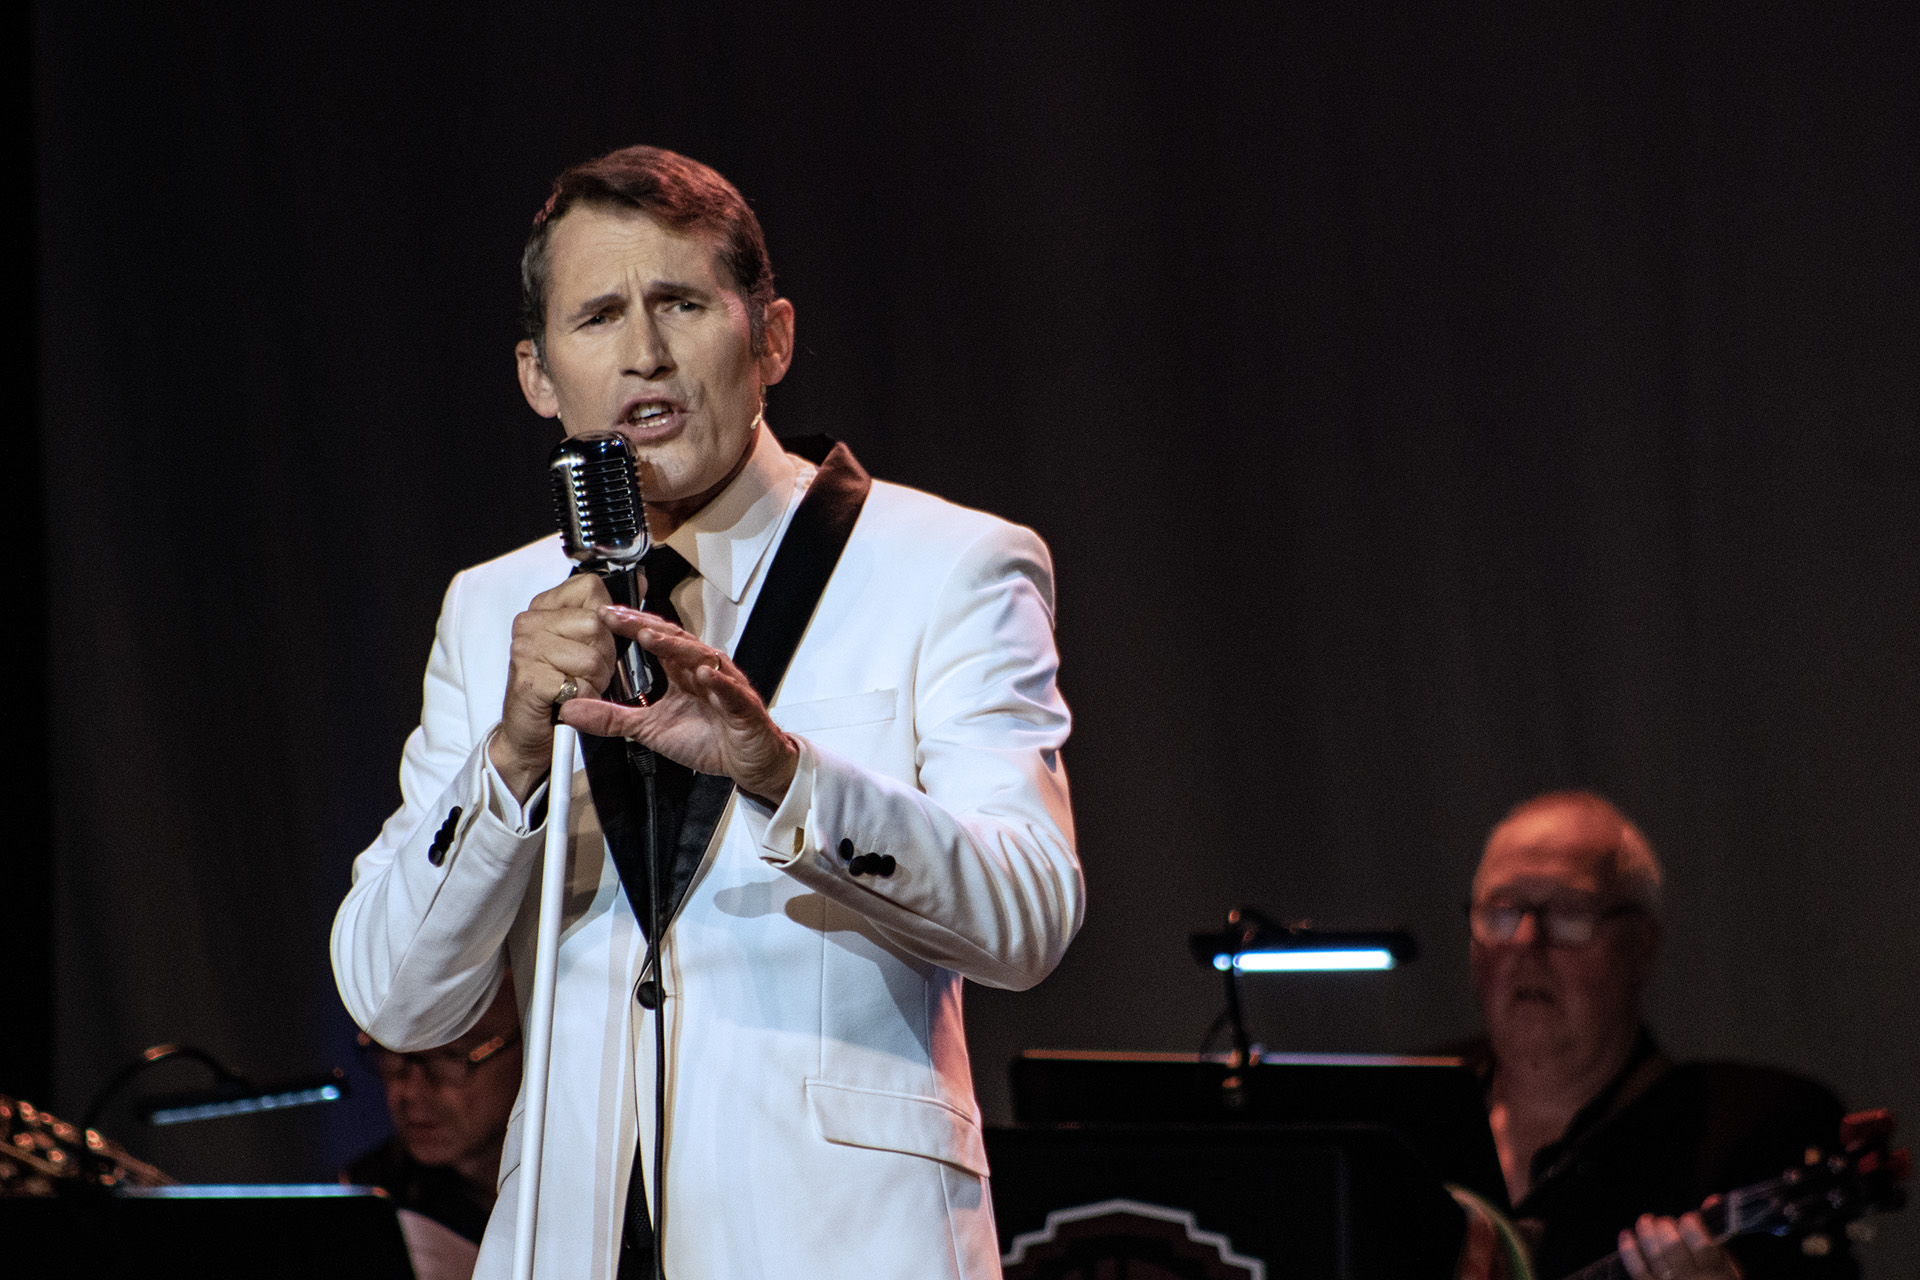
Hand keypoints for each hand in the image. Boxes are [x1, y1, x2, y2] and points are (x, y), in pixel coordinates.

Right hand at [489, 573, 620, 800]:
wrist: (530, 733)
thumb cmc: (561, 687)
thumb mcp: (584, 643)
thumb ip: (606, 615)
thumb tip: (640, 583)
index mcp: (544, 607)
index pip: (591, 588)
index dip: (609, 616)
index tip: (601, 638)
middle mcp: (530, 623)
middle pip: (596, 624)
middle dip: (605, 655)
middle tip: (589, 672)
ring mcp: (526, 650)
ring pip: (592, 656)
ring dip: (596, 679)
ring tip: (579, 686)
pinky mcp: (530, 679)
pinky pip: (579, 684)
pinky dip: (585, 698)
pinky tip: (571, 699)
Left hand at [557, 605, 800, 802]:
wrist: (747, 761)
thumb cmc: (707, 738)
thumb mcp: (649, 729)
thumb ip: (611, 718)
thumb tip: (571, 709)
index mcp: (681, 671)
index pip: (654, 640)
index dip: (629, 626)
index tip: (601, 615)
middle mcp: (703, 670)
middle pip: (674, 640)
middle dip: (645, 627)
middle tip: (616, 616)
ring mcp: (725, 686)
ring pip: (701, 658)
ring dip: (676, 647)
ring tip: (650, 637)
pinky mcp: (743, 708)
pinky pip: (731, 692)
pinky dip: (720, 683)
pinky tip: (706, 675)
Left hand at [1619, 1212, 1741, 1279]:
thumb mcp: (1728, 1267)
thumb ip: (1719, 1236)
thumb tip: (1712, 1199)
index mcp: (1718, 1276)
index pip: (1704, 1249)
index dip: (1693, 1229)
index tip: (1688, 1218)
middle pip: (1674, 1251)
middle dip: (1666, 1230)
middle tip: (1664, 1221)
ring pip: (1655, 1258)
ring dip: (1647, 1234)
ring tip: (1645, 1221)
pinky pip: (1638, 1270)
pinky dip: (1629, 1250)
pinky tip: (1626, 1235)